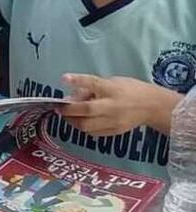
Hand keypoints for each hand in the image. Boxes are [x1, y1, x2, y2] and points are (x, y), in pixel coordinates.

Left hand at [61, 74, 181, 135]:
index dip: (78, 80)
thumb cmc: (130, 90)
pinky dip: (83, 127)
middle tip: (59, 108)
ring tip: (68, 116)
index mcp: (112, 89)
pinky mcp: (114, 131)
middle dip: (68, 110)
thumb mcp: (112, 82)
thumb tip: (71, 96)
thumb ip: (92, 88)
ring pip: (86, 125)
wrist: (153, 106)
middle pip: (86, 109)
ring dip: (72, 121)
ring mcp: (114, 120)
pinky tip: (80, 122)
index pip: (93, 83)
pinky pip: (93, 132)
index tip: (64, 78)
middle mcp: (112, 105)